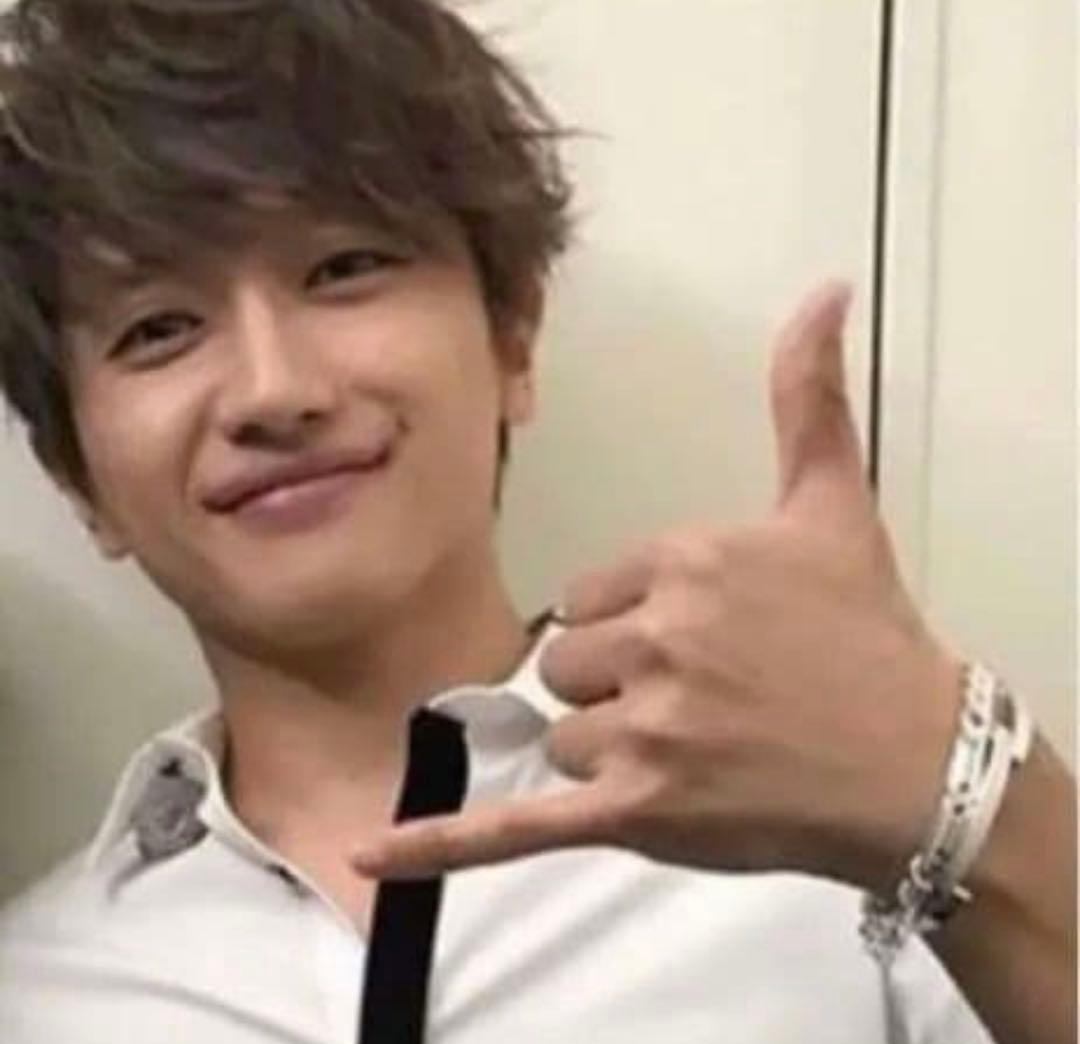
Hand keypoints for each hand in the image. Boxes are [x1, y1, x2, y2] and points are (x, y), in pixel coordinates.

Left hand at [351, 279, 962, 891]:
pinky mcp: (639, 809)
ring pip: (563, 736)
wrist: (920, 761)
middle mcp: (656, 638)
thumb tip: (823, 291)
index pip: (587, 596)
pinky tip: (373, 849)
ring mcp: (646, 729)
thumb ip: (806, 400)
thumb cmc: (872, 635)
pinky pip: (521, 823)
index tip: (697, 644)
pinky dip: (446, 842)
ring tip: (699, 755)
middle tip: (702, 702)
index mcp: (679, 563)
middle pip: (565, 664)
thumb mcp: (832, 506)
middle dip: (614, 684)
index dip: (630, 623)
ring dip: (611, 750)